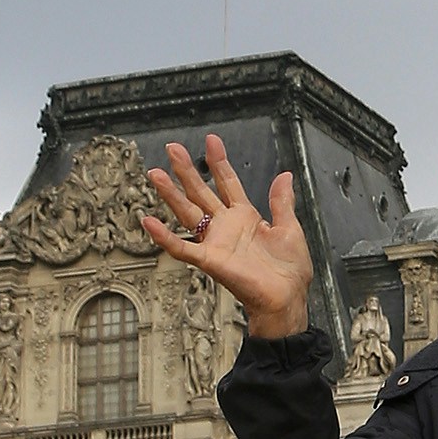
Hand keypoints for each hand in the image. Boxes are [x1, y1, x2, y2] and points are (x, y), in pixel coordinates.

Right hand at [143, 136, 313, 339]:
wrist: (288, 298)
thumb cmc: (289, 271)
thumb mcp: (290, 228)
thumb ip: (282, 202)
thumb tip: (284, 175)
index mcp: (245, 218)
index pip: (227, 183)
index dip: (219, 162)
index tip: (211, 140)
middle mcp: (226, 227)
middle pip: (201, 193)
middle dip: (187, 170)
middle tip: (172, 148)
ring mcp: (216, 243)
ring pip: (187, 213)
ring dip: (170, 194)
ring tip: (155, 173)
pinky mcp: (210, 261)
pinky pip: (182, 248)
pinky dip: (164, 236)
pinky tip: (148, 221)